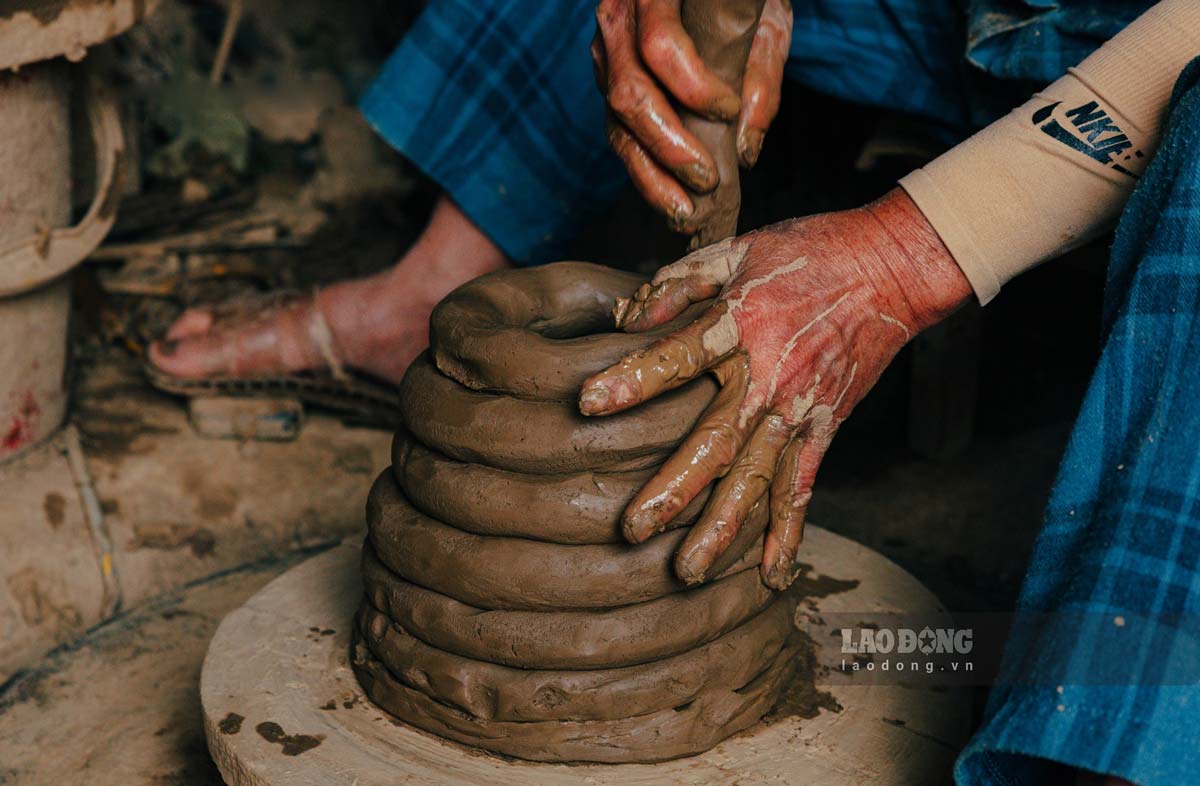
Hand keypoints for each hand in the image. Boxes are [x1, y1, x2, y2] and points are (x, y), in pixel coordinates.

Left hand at [578, 189, 971, 587]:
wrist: (893, 268)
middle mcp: (768, 375)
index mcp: (739, 323)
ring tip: (688, 571)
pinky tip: (771, 574)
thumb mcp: (736, 250)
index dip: (633, 379)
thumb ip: (676, 283)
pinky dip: (789, 531)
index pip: (677, 356)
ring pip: (756, 477)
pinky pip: (804, 486)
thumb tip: (623, 317)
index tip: (588, 404)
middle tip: (633, 530)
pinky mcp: (825, 427)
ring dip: (723, 526)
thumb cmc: (806, 252)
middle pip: (715, 440)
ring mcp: (799, 408)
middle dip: (673, 488)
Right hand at [592, 0, 792, 230]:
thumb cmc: (739, 2)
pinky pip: (620, 138)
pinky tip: (671, 201)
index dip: (692, 85)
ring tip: (684, 211)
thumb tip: (745, 151)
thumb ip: (760, 77)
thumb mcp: (763, 24)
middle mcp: (616, 24)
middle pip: (629, 93)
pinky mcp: (609, 90)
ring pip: (617, 125)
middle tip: (707, 181)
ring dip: (652, 175)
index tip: (728, 109)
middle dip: (670, 146)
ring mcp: (607, 59)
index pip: (658, 45)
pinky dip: (646, 175)